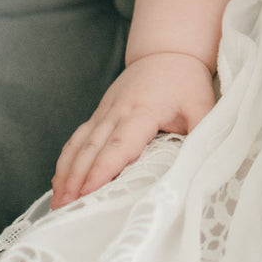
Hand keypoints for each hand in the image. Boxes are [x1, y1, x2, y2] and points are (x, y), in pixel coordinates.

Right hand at [51, 53, 215, 208]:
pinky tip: (60, 181)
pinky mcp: (100, 113)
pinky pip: (78, 138)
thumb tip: (202, 162)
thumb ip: (203, 132)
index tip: (88, 193)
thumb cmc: (185, 81)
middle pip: (92, 148)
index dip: (103, 169)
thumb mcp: (202, 104)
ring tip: (58, 203)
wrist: (166, 52)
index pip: (120, 144)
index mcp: (143, 110)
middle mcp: (118, 111)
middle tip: (65, 209)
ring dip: (66, 173)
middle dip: (77, 180)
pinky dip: (67, 159)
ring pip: (80, 144)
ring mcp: (105, 112)